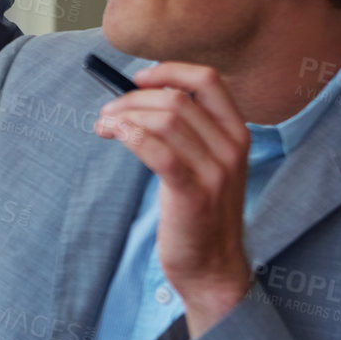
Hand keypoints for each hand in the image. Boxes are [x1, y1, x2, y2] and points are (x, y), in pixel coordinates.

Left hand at [93, 62, 251, 336]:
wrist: (212, 268)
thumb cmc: (198, 213)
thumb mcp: (203, 164)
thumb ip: (185, 131)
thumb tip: (141, 95)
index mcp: (236, 133)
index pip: (208, 80)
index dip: (168, 70)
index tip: (137, 78)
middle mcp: (232, 148)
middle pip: (176, 99)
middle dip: (132, 99)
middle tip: (107, 113)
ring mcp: (216, 172)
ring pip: (165, 120)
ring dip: (125, 116)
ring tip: (104, 127)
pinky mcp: (194, 194)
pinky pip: (159, 151)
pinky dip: (132, 135)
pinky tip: (115, 136)